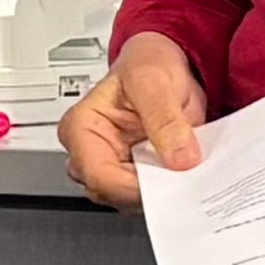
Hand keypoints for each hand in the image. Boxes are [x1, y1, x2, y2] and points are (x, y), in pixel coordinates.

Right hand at [60, 32, 207, 209]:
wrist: (164, 65)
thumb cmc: (147, 65)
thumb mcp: (154, 81)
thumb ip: (165, 118)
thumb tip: (180, 157)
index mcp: (80, 128)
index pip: (99, 176)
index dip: (136, 186)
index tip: (170, 177)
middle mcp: (89, 153)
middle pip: (113, 194)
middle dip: (151, 189)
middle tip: (183, 172)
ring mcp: (111, 167)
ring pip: (131, 200)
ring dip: (162, 190)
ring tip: (184, 165)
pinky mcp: (132, 175)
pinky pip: (149, 195)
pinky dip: (169, 187)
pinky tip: (183, 169)